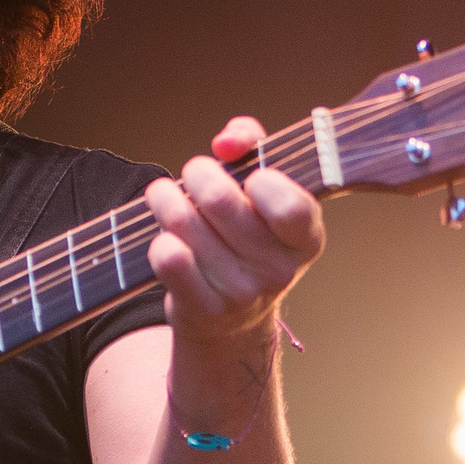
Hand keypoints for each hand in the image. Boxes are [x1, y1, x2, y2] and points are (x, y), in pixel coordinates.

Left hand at [143, 116, 326, 346]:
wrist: (233, 320)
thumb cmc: (247, 234)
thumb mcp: (265, 188)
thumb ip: (252, 143)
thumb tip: (226, 144)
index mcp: (306, 238)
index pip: (289, 207)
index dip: (262, 181)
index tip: (250, 176)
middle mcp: (279, 270)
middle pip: (219, 201)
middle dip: (198, 173)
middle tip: (195, 174)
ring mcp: (241, 292)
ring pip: (183, 222)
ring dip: (165, 198)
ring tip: (165, 196)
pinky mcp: (203, 308)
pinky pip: (168, 258)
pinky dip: (158, 239)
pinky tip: (165, 236)